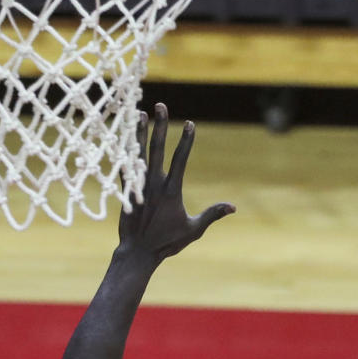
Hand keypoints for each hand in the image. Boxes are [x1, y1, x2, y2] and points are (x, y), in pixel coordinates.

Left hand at [119, 103, 234, 260]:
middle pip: (157, 148)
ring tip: (141, 113)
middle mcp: (154, 184)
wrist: (138, 252)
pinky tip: (124, 137)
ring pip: (138, 153)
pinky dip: (125, 151)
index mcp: (171, 191)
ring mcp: (138, 186)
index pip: (180, 159)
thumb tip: (233, 207)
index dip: (186, 141)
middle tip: (161, 106)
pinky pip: (125, 166)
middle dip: (160, 126)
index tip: (190, 123)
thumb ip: (212, 215)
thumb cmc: (167, 243)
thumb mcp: (194, 230)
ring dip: (141, 132)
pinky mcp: (126, 191)